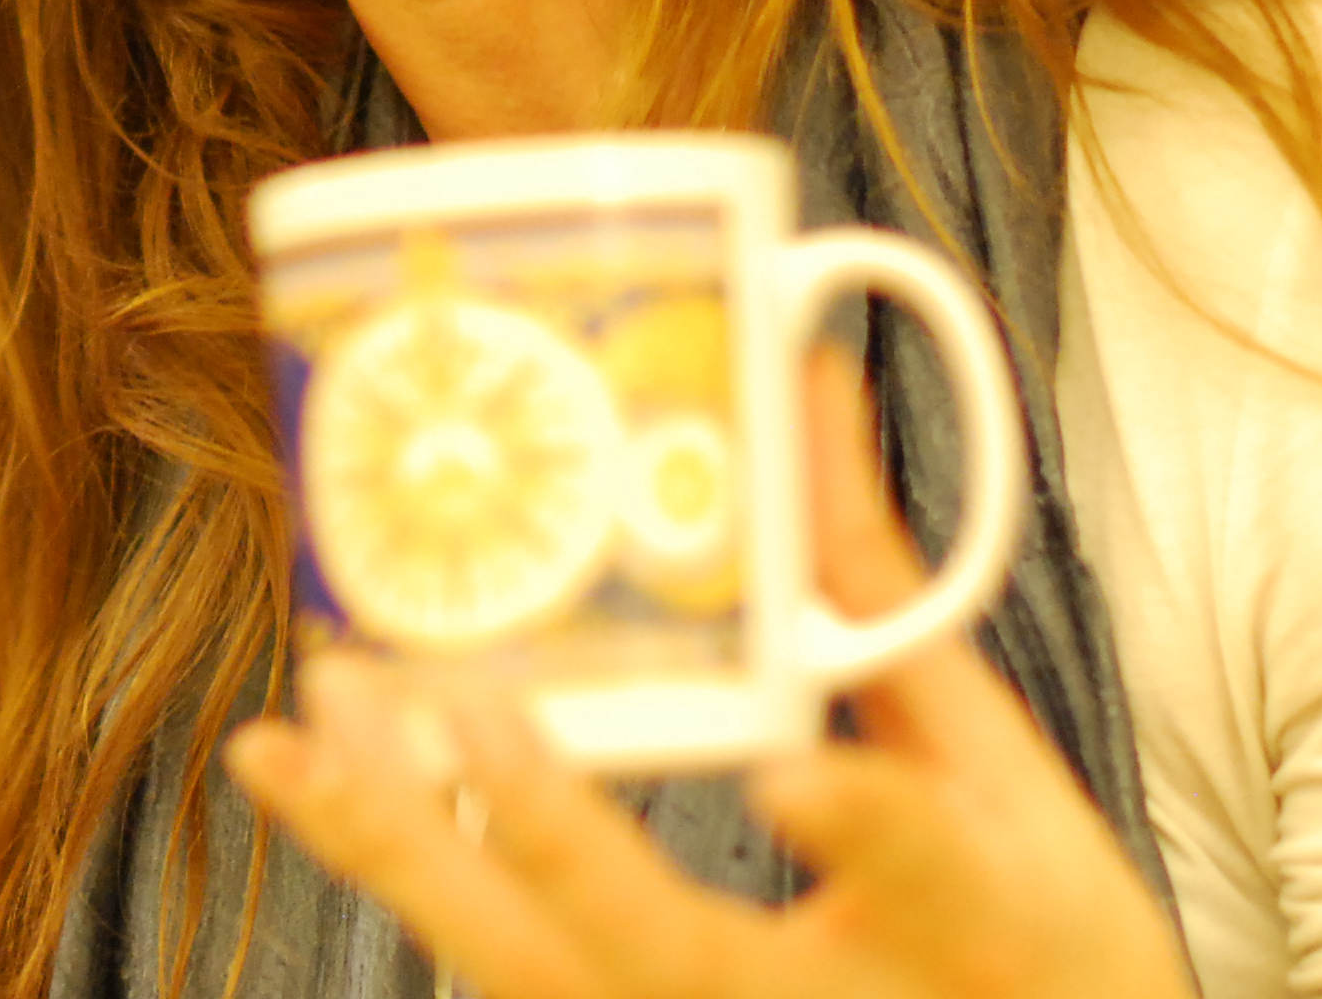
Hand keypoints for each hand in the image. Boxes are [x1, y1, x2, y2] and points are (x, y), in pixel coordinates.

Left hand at [224, 351, 1192, 998]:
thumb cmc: (1025, 947)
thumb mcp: (1006, 782)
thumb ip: (887, 590)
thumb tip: (803, 382)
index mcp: (975, 928)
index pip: (931, 875)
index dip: (863, 828)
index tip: (794, 783)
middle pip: (667, 954)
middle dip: (557, 839)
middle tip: (472, 708)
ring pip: (539, 980)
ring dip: (413, 854)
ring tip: (296, 739)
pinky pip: (505, 971)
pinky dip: (403, 873)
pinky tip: (312, 785)